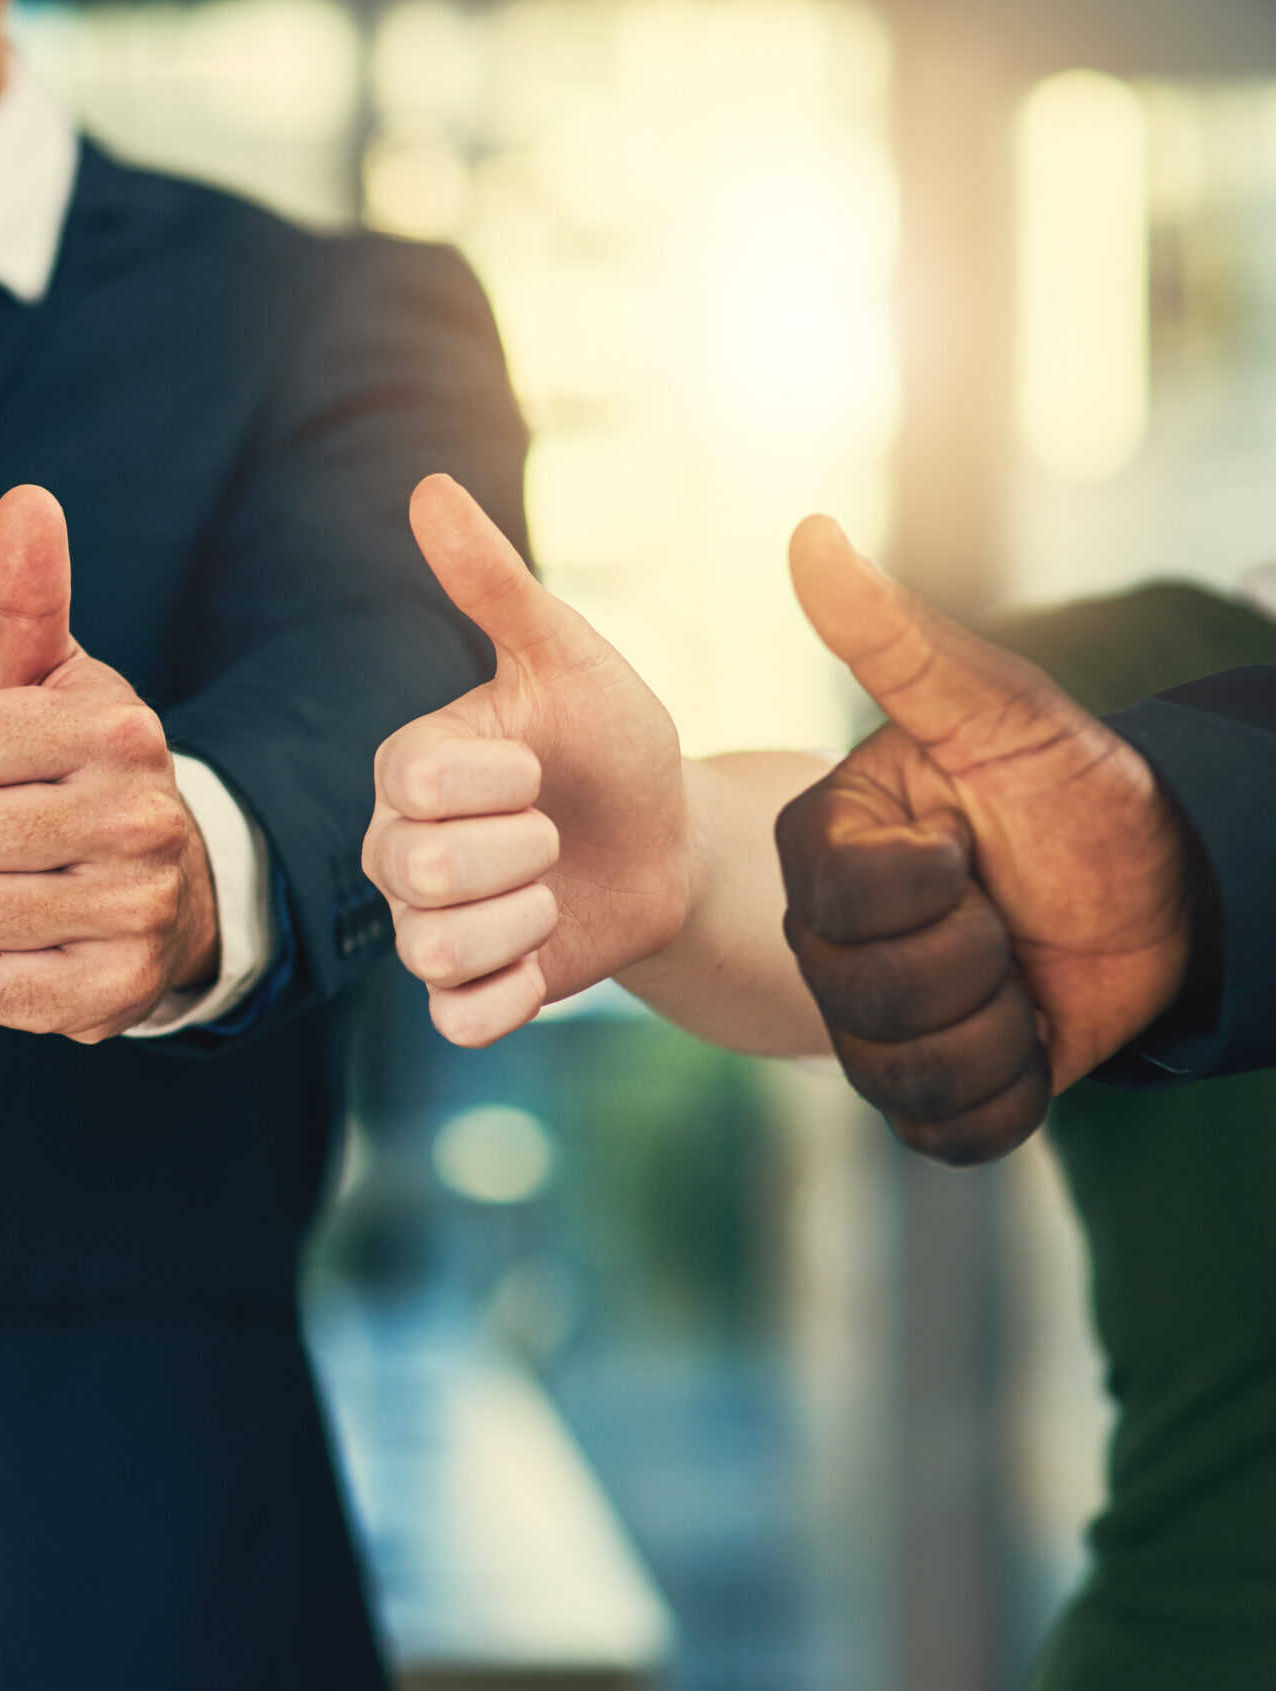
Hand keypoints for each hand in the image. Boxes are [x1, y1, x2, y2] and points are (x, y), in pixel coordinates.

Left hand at [0, 486, 217, 1041]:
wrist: (169, 892)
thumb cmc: (75, 769)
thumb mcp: (48, 680)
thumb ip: (24, 595)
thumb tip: (24, 499)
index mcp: (121, 729)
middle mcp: (141, 818)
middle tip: (14, 834)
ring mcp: (135, 910)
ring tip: (26, 887)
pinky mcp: (114, 994)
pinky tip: (39, 944)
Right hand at [363, 475, 687, 1045]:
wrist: (672, 840)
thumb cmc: (612, 740)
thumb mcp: (569, 656)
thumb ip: (494, 582)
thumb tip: (428, 487)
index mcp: (410, 768)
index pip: (414, 786)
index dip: (497, 782)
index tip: (542, 767)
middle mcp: (400, 850)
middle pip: (420, 873)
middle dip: (519, 853)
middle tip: (555, 834)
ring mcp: (430, 927)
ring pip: (434, 950)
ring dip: (523, 923)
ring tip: (556, 893)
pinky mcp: (473, 994)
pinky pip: (458, 1020)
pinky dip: (509, 998)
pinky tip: (546, 957)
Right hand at [775, 517, 1191, 1163]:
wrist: (1163, 882)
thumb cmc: (1070, 784)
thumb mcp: (997, 710)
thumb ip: (894, 637)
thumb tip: (810, 532)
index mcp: (822, 851)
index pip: (847, 905)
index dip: (935, 888)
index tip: (973, 844)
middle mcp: (825, 941)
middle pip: (870, 1001)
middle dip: (980, 961)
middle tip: (1010, 912)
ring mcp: (872, 1022)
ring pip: (906, 1074)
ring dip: (1002, 1028)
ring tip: (1023, 974)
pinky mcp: (930, 1088)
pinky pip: (949, 1132)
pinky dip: (1011, 1095)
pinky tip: (1031, 1036)